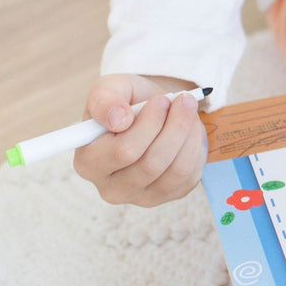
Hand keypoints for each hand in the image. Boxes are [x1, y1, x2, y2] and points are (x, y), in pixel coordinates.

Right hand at [74, 73, 207, 206]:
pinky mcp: (168, 195)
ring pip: (175, 171)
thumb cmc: (126, 101)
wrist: (153, 109)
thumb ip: (105, 100)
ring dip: (188, 134)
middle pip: (151, 164)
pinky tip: (190, 129)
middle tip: (183, 100)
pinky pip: (190, 175)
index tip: (161, 100)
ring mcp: (141, 197)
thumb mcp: (109, 88)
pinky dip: (196, 146)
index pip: (123, 152)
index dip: (148, 125)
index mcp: (88, 162)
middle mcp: (111, 187)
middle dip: (175, 126)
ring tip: (187, 109)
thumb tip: (118, 119)